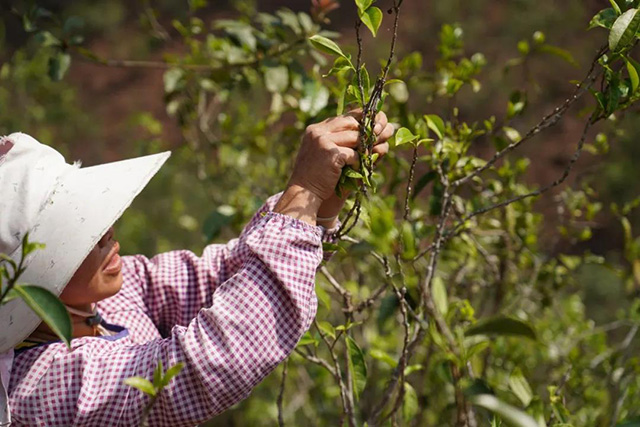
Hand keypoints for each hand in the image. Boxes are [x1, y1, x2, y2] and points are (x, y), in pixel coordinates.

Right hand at [316, 111, 393, 227]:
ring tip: (364, 158)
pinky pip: (354, 153)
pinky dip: (357, 162)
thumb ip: (338, 140)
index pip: (344, 116)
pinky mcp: (331, 153)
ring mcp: (323, 141)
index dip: (361, 120)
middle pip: (352, 123)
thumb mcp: (323, 152)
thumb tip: (367, 129)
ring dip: (363, 149)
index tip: (374, 126)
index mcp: (317, 129)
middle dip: (366, 132)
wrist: (304, 193)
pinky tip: (353, 170)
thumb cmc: (316, 176)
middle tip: (378, 140)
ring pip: (356, 138)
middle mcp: (319, 131)